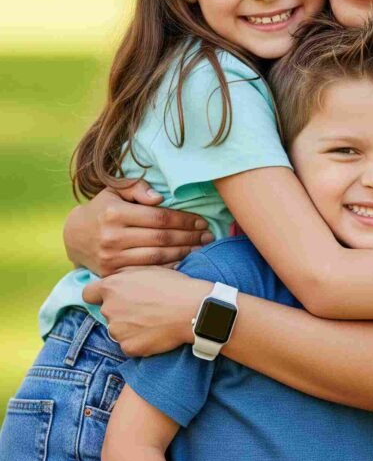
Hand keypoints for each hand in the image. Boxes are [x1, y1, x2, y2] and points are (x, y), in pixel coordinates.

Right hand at [63, 180, 213, 276]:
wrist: (74, 236)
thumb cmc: (102, 208)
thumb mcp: (115, 190)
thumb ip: (137, 188)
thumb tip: (159, 198)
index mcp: (116, 213)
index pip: (160, 218)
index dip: (184, 220)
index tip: (202, 221)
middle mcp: (113, 237)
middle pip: (162, 238)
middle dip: (190, 237)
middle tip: (209, 235)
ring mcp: (112, 257)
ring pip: (157, 256)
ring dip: (184, 252)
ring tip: (201, 247)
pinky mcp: (112, 273)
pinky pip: (147, 271)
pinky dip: (169, 267)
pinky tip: (185, 261)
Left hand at [83, 266, 208, 356]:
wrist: (191, 309)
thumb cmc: (174, 285)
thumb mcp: (148, 269)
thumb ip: (125, 276)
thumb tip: (116, 281)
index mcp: (112, 287)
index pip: (88, 294)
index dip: (98, 295)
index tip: (111, 296)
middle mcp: (109, 309)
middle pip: (107, 312)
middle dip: (121, 310)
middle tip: (145, 307)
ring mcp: (117, 330)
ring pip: (118, 329)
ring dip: (130, 326)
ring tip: (153, 320)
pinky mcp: (128, 347)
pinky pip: (129, 344)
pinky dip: (139, 340)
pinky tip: (156, 332)